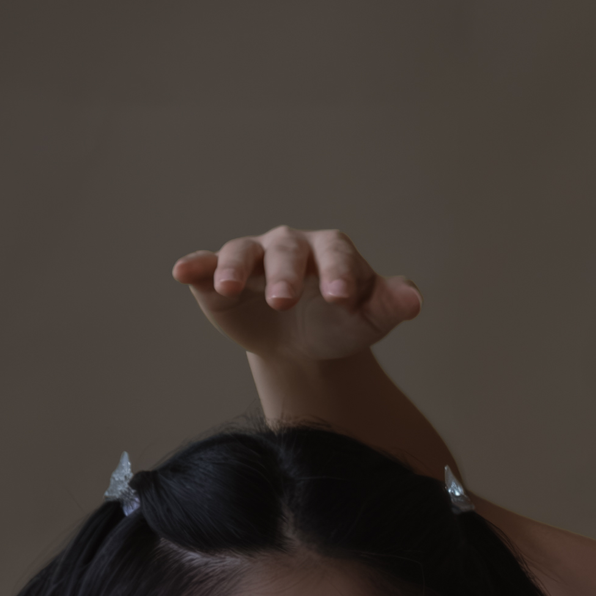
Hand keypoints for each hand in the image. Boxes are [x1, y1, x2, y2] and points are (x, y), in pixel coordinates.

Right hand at [174, 227, 420, 366]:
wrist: (304, 348)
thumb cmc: (340, 324)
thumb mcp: (367, 319)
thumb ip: (388, 305)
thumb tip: (413, 301)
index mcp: (331, 251)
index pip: (335, 254)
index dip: (336, 272)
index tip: (338, 297)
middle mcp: (290, 247)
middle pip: (286, 251)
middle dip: (284, 273)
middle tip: (281, 301)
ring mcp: (253, 258)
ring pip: (243, 252)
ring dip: (234, 266)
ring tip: (228, 287)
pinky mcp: (219, 277)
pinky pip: (206, 266)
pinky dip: (196, 266)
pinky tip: (182, 272)